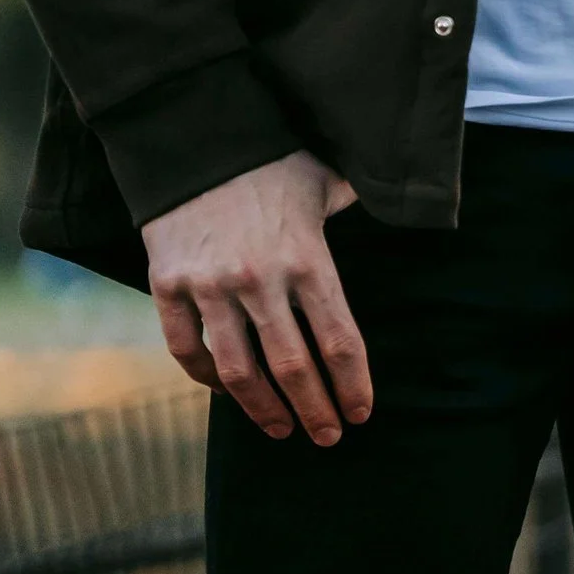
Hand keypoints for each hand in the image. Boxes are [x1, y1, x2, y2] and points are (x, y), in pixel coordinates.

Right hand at [143, 151, 371, 446]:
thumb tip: (405, 201)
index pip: (339, 340)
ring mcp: (210, 286)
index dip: (353, 385)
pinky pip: (187, 349)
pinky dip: (207, 378)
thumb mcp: (325, 180)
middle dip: (314, 410)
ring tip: (281, 429)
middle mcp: (261, 280)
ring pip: (238, 371)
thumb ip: (357, 205)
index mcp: (308, 260)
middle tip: (328, 436)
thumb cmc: (271, 161)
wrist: (193, 137)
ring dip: (263, 409)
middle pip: (293, 367)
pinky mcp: (168, 285)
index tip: (361, 413)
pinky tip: (227, 391)